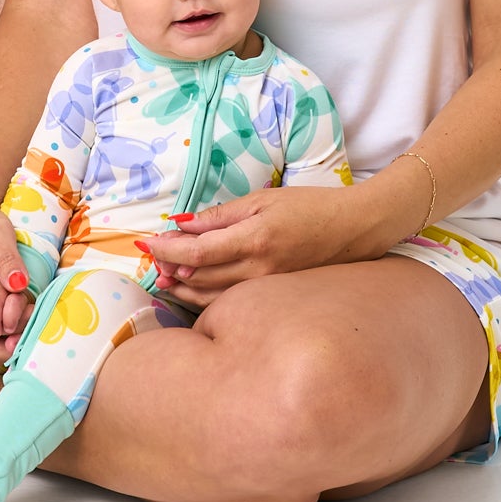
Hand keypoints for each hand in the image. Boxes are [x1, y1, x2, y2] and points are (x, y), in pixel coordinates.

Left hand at [136, 187, 370, 307]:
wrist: (355, 228)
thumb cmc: (309, 206)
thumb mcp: (262, 199)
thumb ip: (220, 215)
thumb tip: (182, 224)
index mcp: (254, 239)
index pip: (196, 251)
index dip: (165, 249)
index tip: (145, 243)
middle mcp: (259, 269)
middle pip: (200, 277)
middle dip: (170, 268)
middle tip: (151, 260)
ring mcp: (269, 287)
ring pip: (213, 296)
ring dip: (184, 288)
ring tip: (164, 279)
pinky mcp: (276, 295)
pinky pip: (233, 301)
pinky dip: (207, 297)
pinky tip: (194, 290)